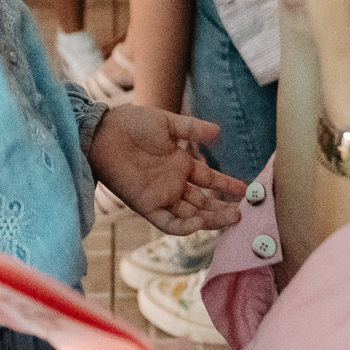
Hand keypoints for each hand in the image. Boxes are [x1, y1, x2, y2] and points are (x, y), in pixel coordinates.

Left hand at [87, 103, 240, 234]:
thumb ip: (192, 128)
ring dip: (210, 219)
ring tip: (232, 217)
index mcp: (179, 164)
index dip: (227, 185)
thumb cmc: (131, 123)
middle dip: (222, 208)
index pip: (209, 180)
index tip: (246, 189)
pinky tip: (200, 223)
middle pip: (203, 202)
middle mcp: (173, 183)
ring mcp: (161, 195)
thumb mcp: (167, 123)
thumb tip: (218, 131)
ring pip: (191, 215)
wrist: (103, 132)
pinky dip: (184, 226)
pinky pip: (168, 223)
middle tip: (243, 211)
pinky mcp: (146, 205)